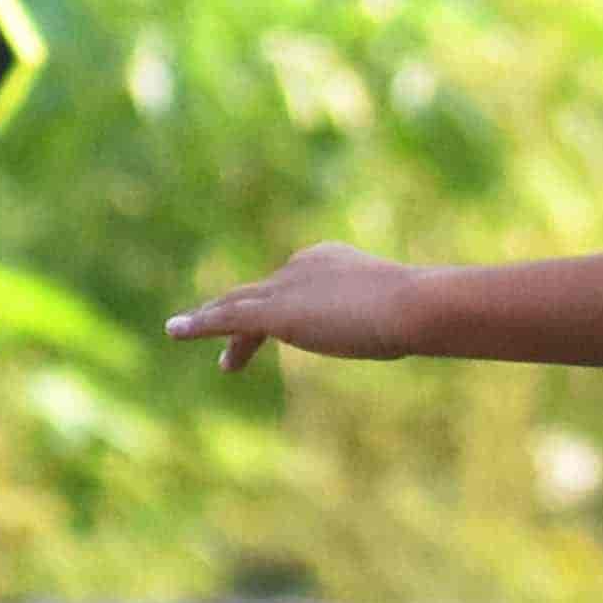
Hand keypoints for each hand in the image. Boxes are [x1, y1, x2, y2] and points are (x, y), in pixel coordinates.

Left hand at [166, 245, 422, 371]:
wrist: (415, 304)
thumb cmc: (423, 310)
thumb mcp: (405, 313)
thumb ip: (400, 317)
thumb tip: (429, 326)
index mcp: (328, 259)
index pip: (292, 284)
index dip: (279, 308)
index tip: (282, 329)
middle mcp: (300, 265)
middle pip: (259, 293)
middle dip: (239, 316)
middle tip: (228, 343)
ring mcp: (285, 287)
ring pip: (236, 305)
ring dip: (210, 321)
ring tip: (182, 331)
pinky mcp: (275, 313)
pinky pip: (226, 318)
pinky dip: (198, 324)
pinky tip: (174, 331)